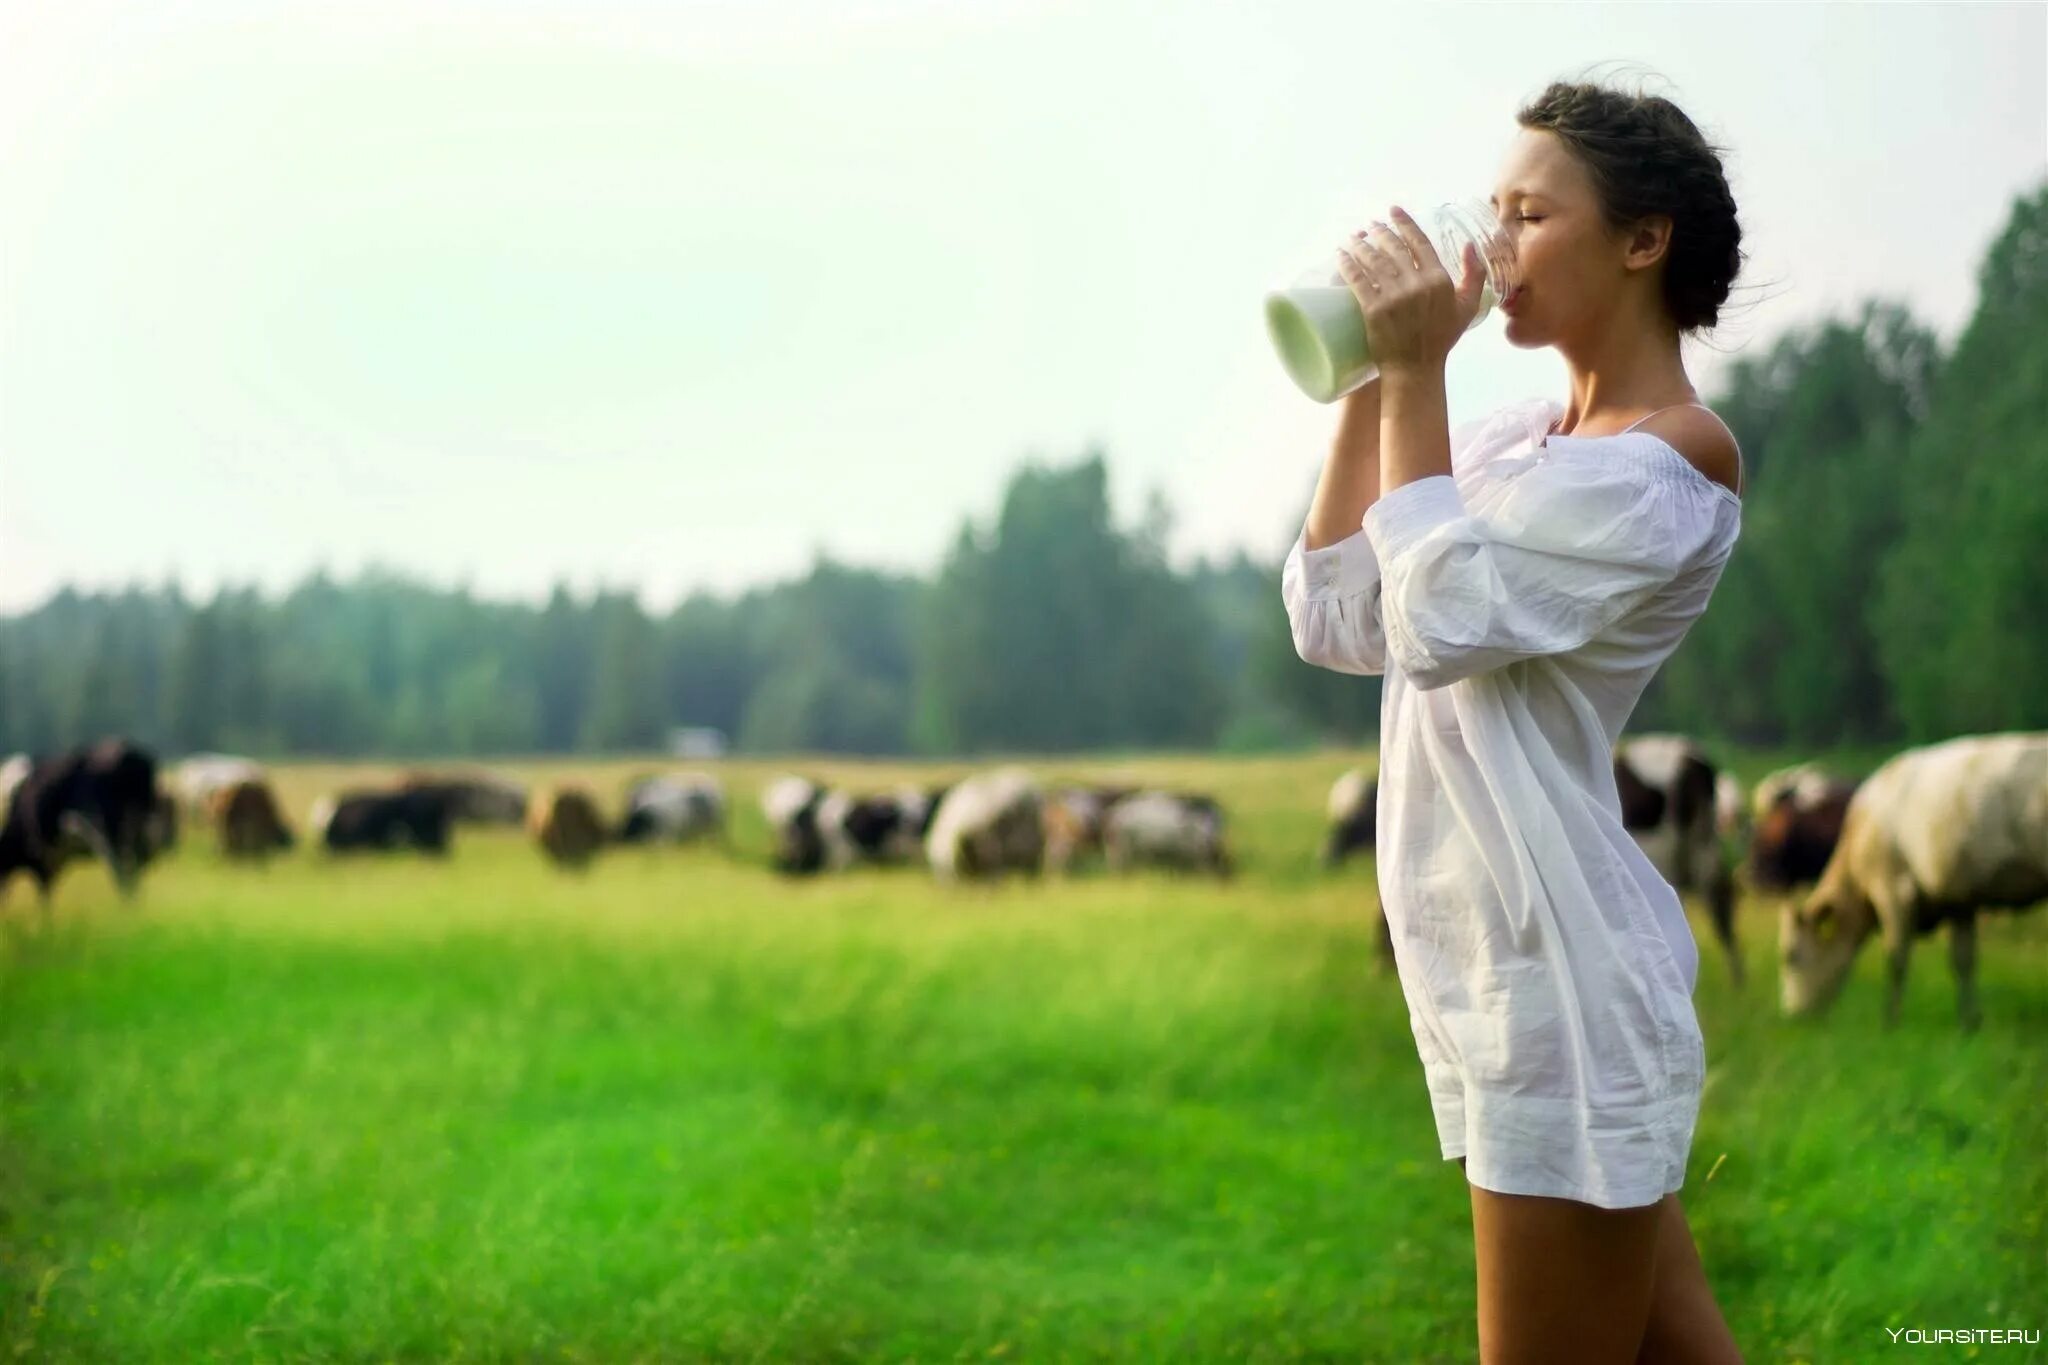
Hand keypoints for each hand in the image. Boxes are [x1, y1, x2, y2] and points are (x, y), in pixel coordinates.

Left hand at [1336, 205, 1486, 375]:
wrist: (1416, 369)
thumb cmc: (1442, 339)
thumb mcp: (1468, 306)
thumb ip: (1474, 274)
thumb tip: (1470, 244)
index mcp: (1438, 279)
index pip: (1419, 242)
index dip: (1404, 223)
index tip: (1393, 211)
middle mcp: (1416, 284)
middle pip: (1393, 247)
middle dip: (1379, 231)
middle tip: (1370, 225)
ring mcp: (1394, 296)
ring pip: (1373, 260)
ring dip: (1360, 245)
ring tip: (1352, 238)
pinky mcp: (1373, 309)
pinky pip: (1357, 280)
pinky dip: (1347, 264)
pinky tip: (1340, 255)